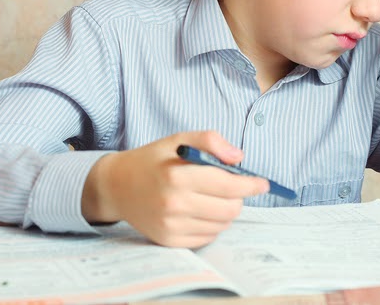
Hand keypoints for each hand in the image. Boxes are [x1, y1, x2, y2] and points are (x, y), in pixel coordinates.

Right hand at [83, 131, 267, 246]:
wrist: (116, 185)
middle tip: (232, 187)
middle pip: (230, 209)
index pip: (228, 185)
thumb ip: (210, 141)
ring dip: (225, 211)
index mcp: (177, 176)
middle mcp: (174, 204)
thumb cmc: (152, 160)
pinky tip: (199, 210)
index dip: (251, 184)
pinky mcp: (169, 240)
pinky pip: (207, 237)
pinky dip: (211, 224)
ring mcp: (170, 226)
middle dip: (238, 197)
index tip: (262, 183)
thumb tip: (239, 158)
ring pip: (221, 225)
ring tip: (211, 197)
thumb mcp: (178, 139)